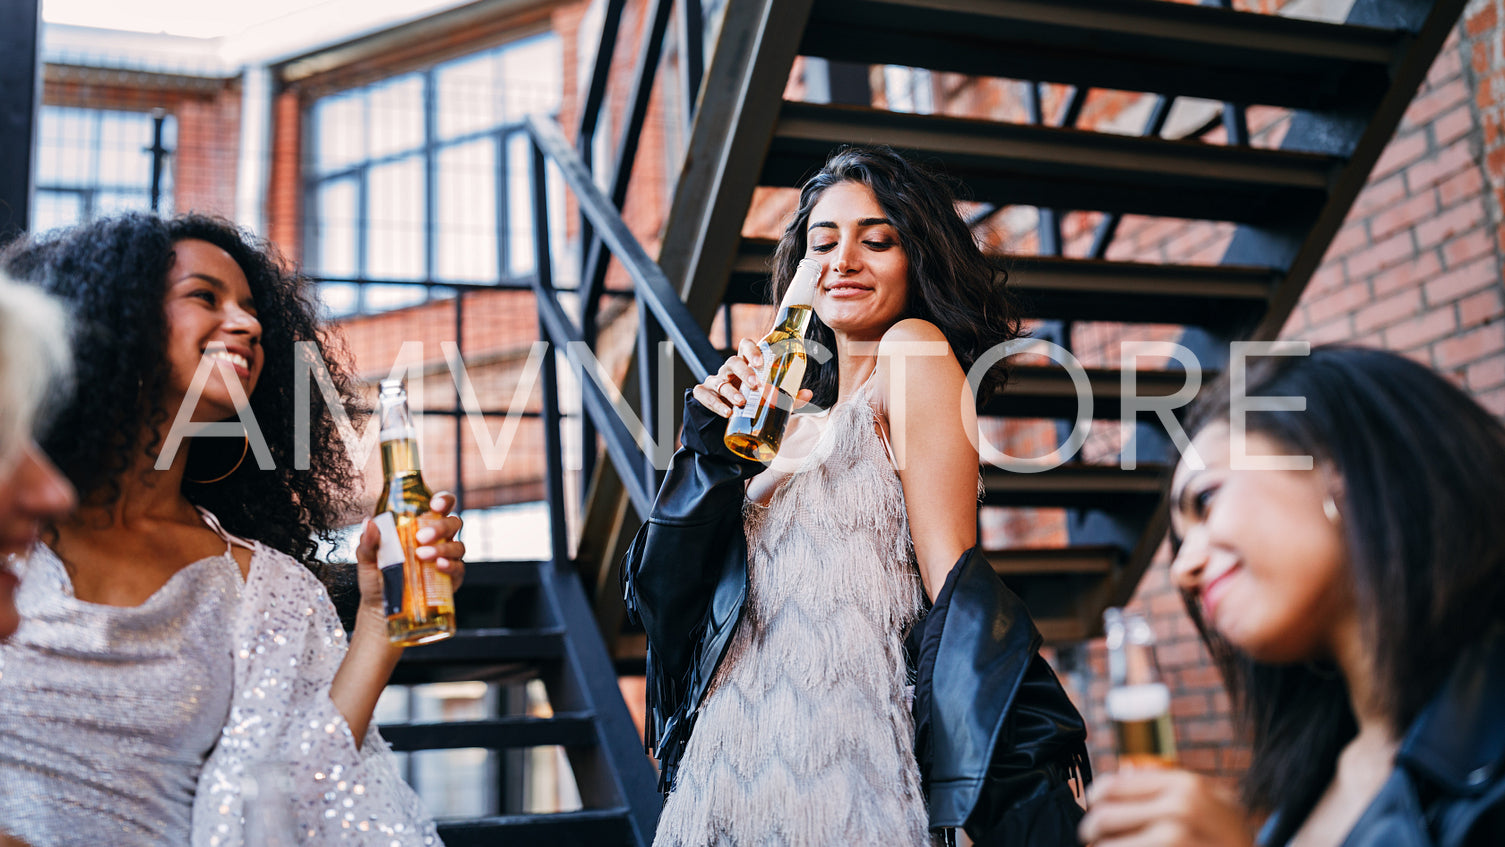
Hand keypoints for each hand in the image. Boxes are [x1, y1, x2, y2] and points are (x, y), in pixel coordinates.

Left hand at [354, 491, 466, 615]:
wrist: (380, 608)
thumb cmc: (377, 577)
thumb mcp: (367, 559)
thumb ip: (368, 542)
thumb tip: (369, 522)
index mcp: (421, 526)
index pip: (440, 506)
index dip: (443, 501)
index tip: (434, 504)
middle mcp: (439, 539)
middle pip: (453, 523)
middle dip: (441, 526)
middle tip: (421, 537)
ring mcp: (447, 559)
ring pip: (458, 546)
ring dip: (443, 548)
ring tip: (422, 556)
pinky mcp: (451, 579)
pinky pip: (459, 568)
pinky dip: (451, 566)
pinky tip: (439, 566)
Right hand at [692, 337, 812, 418]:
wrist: (727, 420)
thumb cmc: (752, 403)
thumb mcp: (771, 400)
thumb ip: (788, 397)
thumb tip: (809, 393)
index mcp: (745, 364)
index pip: (745, 346)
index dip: (752, 350)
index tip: (761, 362)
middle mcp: (729, 370)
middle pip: (732, 361)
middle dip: (744, 372)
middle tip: (755, 385)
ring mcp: (715, 382)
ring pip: (719, 381)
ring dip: (731, 392)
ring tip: (741, 403)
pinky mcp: (703, 395)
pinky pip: (704, 396)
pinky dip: (714, 404)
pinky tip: (726, 412)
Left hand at [1078, 769, 1256, 846]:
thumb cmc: (1228, 839)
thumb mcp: (1209, 804)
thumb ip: (1167, 790)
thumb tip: (1114, 783)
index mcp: (1186, 787)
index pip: (1111, 786)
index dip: (1095, 801)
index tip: (1095, 811)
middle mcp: (1181, 811)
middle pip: (1103, 818)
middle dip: (1093, 834)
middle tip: (1095, 841)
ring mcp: (1176, 841)